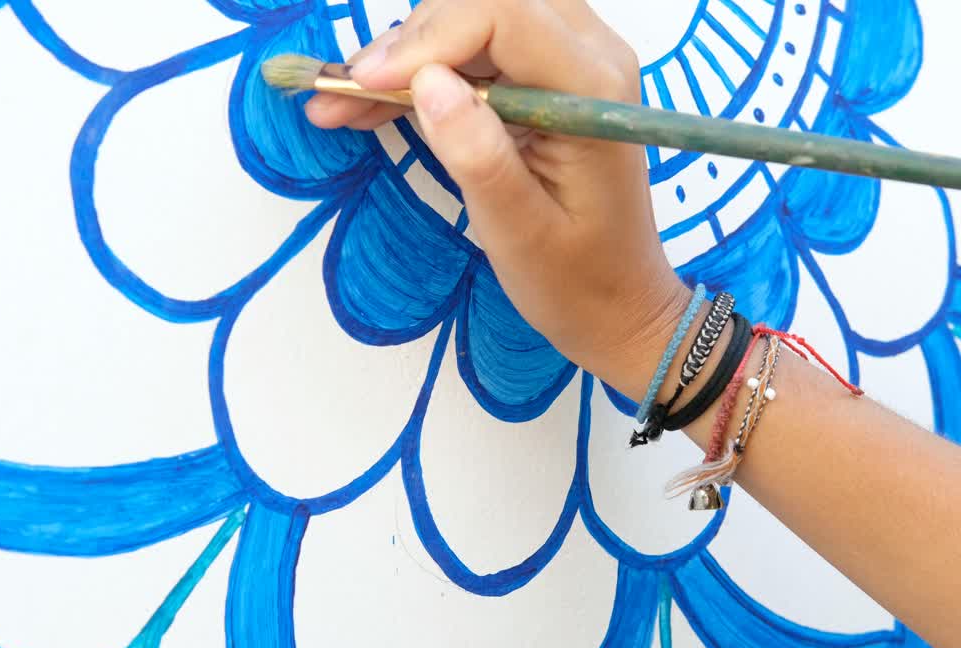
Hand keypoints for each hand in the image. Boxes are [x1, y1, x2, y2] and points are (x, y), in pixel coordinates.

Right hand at [303, 0, 690, 395]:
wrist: (620, 304)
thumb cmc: (576, 279)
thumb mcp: (520, 231)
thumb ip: (478, 155)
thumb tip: (426, 82)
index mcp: (592, 89)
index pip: (503, 15)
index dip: (425, 40)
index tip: (364, 84)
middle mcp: (592, 55)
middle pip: (484, 7)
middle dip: (407, 46)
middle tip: (341, 98)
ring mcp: (573, 62)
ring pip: (474, 23)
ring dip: (406, 59)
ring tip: (342, 106)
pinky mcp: (550, 78)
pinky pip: (480, 51)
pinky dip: (425, 74)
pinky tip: (373, 106)